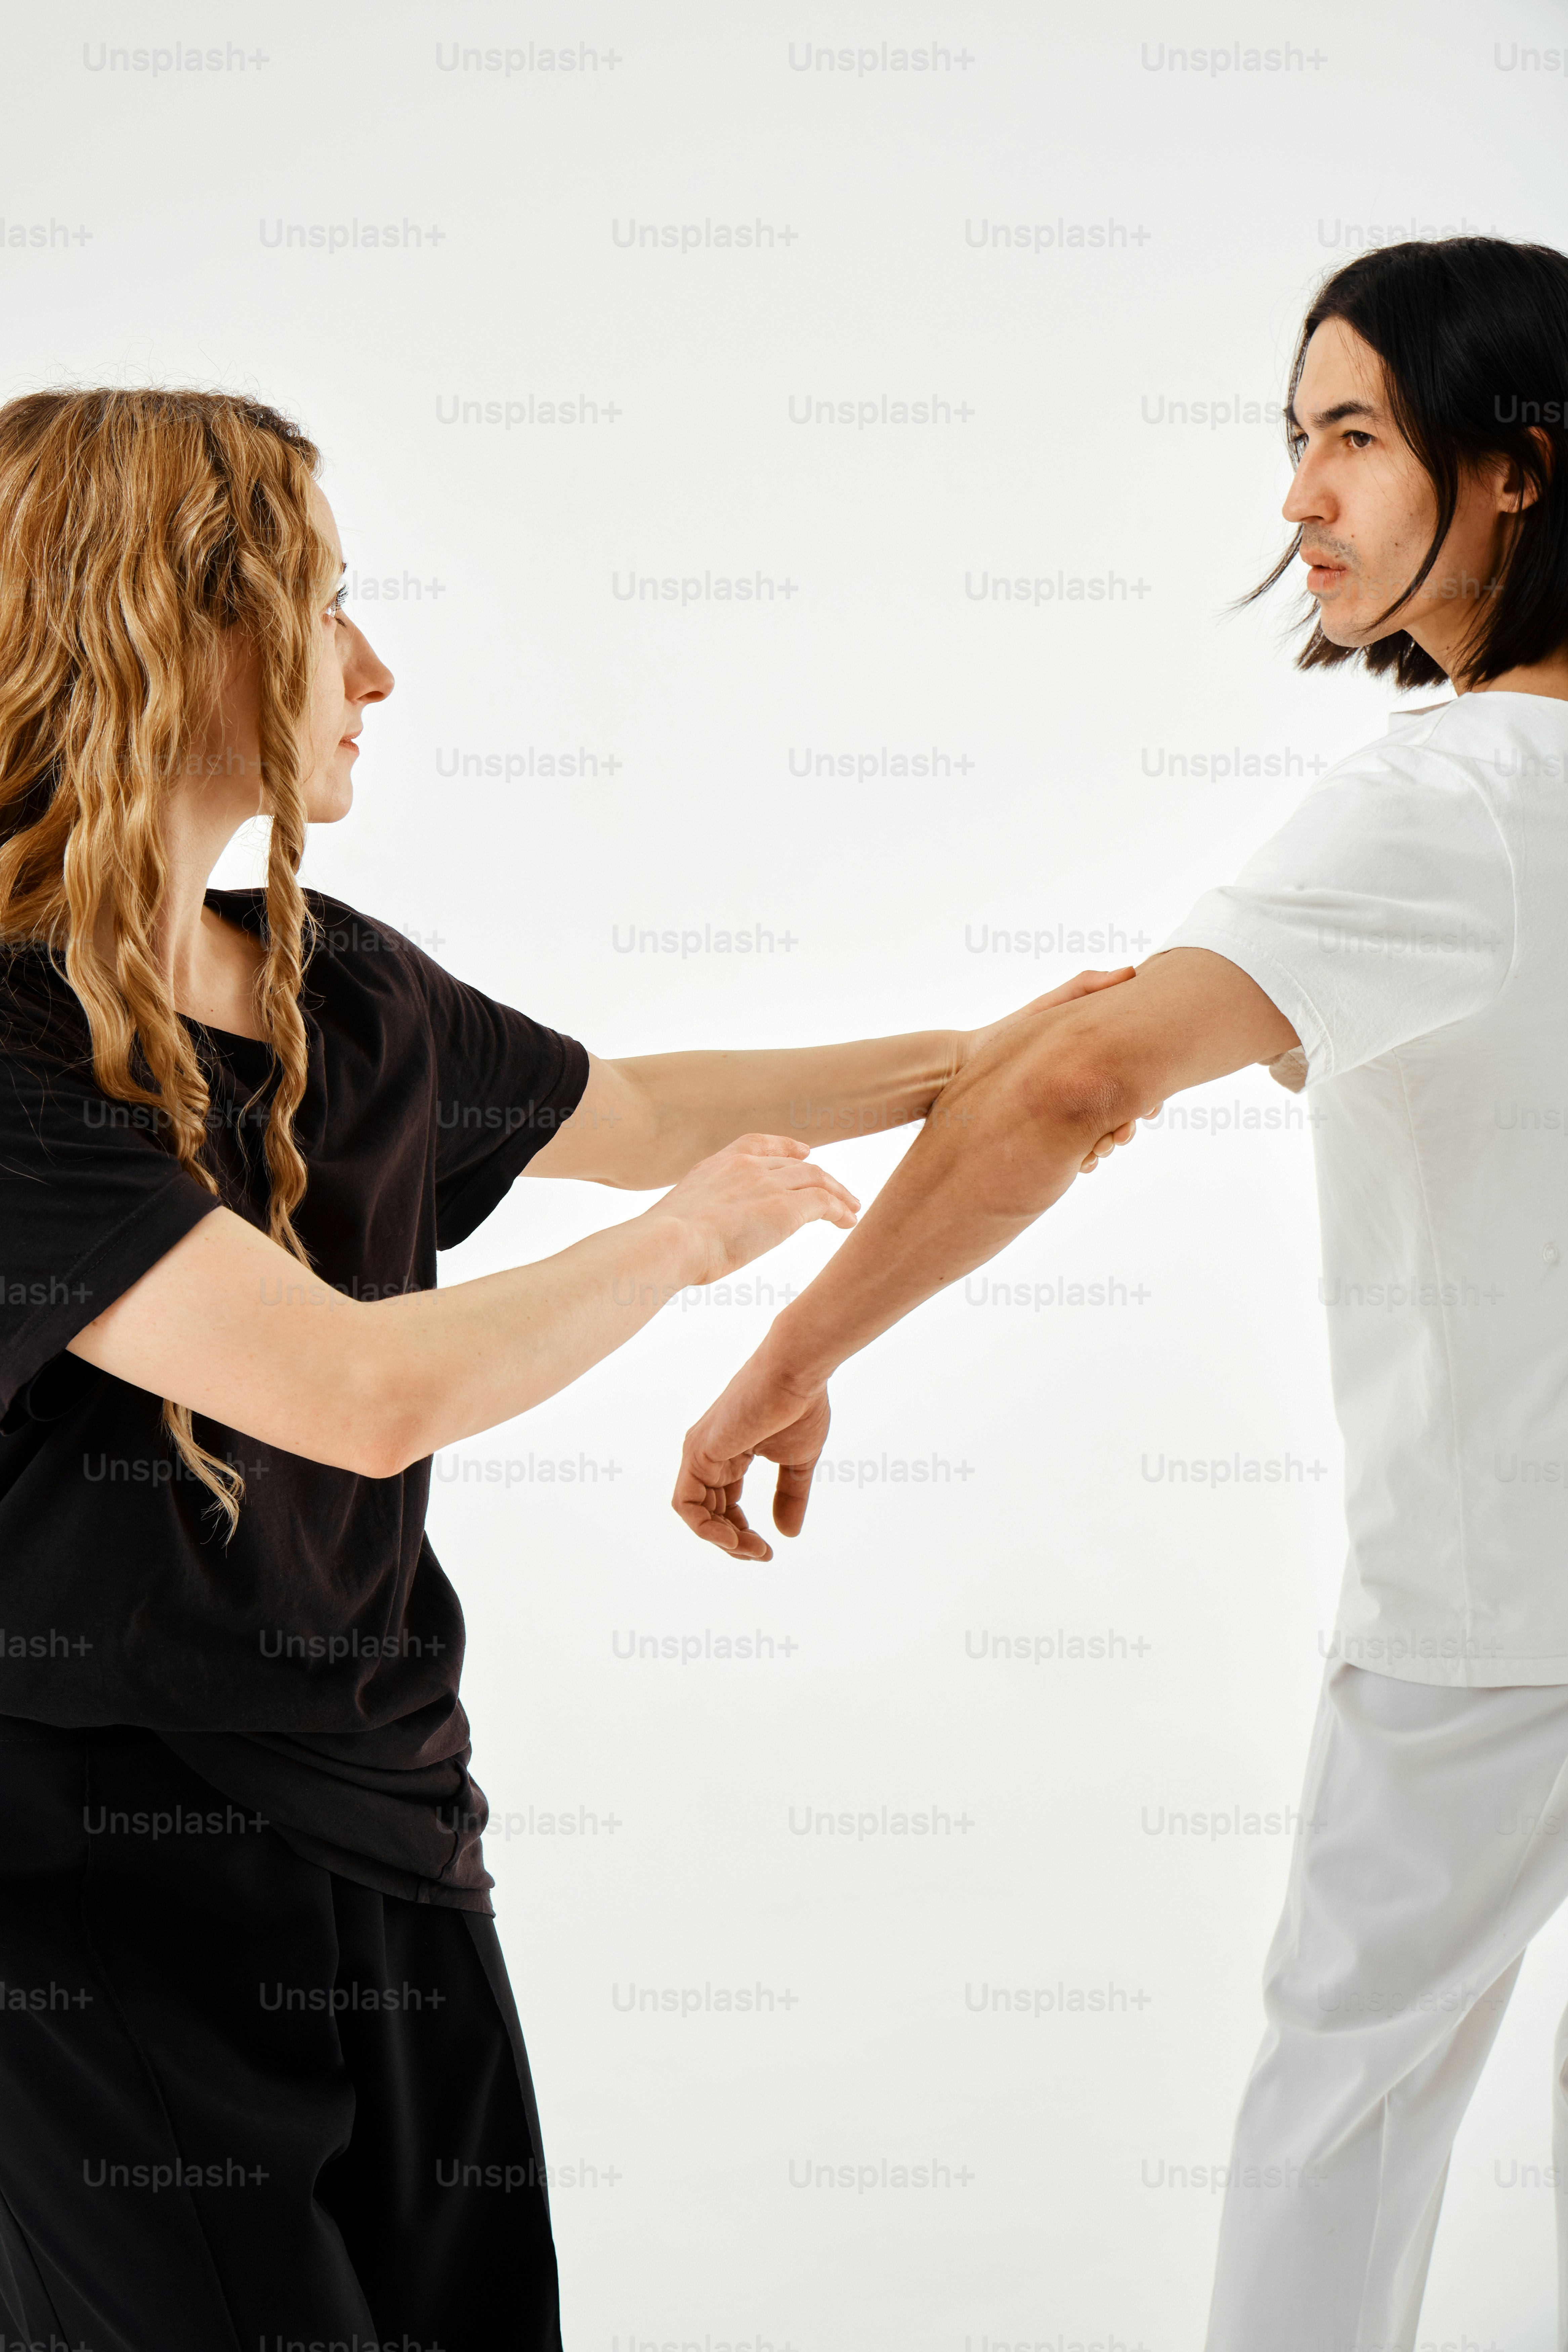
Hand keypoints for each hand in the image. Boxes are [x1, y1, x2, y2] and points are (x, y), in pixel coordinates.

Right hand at [642, 1133, 858, 1287]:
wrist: (669, 1243)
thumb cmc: (664, 1244)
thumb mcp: (680, 1220)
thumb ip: (700, 1219)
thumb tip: (700, 1240)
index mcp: (717, 1166)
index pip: (757, 1143)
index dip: (786, 1146)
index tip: (805, 1152)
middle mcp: (746, 1168)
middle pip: (796, 1165)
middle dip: (821, 1178)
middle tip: (838, 1194)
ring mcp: (768, 1184)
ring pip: (817, 1179)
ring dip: (837, 1194)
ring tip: (851, 1210)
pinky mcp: (786, 1207)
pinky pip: (824, 1202)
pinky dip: (839, 1210)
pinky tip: (847, 1222)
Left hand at [672, 1345, 828, 1560]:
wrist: (797, 1372)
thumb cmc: (800, 1405)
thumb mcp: (797, 1462)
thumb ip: (790, 1496)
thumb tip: (786, 1534)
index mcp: (727, 1454)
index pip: (722, 1503)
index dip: (741, 1532)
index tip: (768, 1549)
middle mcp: (707, 1453)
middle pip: (707, 1512)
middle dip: (733, 1542)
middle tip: (761, 1555)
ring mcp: (699, 1452)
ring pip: (694, 1513)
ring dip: (721, 1540)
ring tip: (751, 1551)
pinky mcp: (698, 1452)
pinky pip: (687, 1504)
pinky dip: (705, 1529)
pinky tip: (733, 1540)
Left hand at [953, 967, 1158, 1173]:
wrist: (966, 1064)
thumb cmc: (1010, 1030)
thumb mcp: (1051, 1006)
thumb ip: (1087, 987)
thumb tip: (1130, 972)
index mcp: (1097, 1063)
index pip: (1137, 1080)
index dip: (1151, 1093)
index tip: (1152, 1105)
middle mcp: (1087, 1091)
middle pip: (1125, 1112)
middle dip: (1130, 1125)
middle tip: (1125, 1133)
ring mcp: (1070, 1115)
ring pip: (1103, 1137)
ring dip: (1108, 1144)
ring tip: (1102, 1148)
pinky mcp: (1051, 1136)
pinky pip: (1076, 1154)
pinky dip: (1084, 1159)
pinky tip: (1083, 1161)